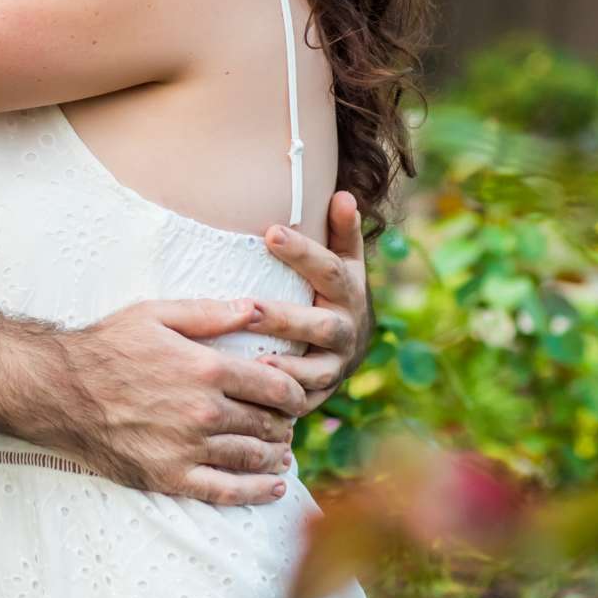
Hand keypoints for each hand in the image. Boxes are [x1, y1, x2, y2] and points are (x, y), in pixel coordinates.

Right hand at [36, 298, 299, 506]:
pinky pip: (226, 492)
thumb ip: (210, 313)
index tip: (295, 396)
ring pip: (252, 457)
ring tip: (281, 451)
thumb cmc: (105, 346)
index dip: (294, 393)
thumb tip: (257, 308)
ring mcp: (188, 449)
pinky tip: (274, 486)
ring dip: (276, 454)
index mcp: (207, 368)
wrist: (57, 391)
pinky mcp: (169, 477)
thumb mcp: (156, 314)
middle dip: (284, 423)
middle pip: (268, 424)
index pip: (276, 387)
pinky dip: (257, 491)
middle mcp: (204, 412)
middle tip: (285, 423)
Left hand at [247, 190, 371, 417]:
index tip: (270, 232)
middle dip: (285, 318)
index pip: (328, 270)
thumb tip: (344, 194)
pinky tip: (251, 399)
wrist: (348, 347)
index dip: (303, 252)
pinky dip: (279, 403)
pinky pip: (301, 403)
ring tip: (253, 362)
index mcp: (349, 292)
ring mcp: (335, 367)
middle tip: (248, 307)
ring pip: (315, 372)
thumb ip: (342, 231)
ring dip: (286, 368)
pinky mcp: (319, 395)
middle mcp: (346, 331)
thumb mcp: (342, 260)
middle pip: (320, 326)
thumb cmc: (332, 292)